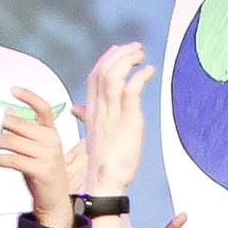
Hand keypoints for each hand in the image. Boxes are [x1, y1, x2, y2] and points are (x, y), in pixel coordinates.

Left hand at [0, 87, 78, 227]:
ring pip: (11, 141)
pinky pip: (12, 159)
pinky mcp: (41, 169)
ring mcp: (47, 155)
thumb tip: (9, 111)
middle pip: (18, 124)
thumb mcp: (36, 151)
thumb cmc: (42, 175)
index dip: (29, 97)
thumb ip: (25, 132)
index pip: (43, 109)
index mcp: (51, 133)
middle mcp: (51, 141)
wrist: (55, 202)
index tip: (13, 90)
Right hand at [78, 40, 149, 196]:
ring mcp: (112, 112)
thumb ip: (88, 118)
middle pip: (102, 70)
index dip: (105, 59)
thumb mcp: (95, 134)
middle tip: (135, 47)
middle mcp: (100, 108)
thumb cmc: (104, 160)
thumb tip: (78, 110)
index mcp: (92, 110)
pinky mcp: (127, 118)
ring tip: (141, 55)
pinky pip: (130, 90)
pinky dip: (140, 77)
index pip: (94, 76)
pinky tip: (149, 72)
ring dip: (128, 60)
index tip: (117, 50)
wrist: (105, 179)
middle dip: (119, 54)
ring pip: (113, 75)